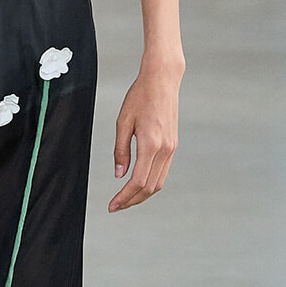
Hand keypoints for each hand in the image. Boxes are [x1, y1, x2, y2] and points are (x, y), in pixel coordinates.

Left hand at [109, 62, 180, 211]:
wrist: (163, 80)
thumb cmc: (140, 96)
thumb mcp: (123, 122)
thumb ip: (120, 150)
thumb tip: (119, 174)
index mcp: (151, 144)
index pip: (137, 181)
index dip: (124, 197)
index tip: (112, 205)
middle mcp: (165, 149)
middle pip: (149, 187)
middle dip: (132, 201)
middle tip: (116, 206)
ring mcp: (171, 148)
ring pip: (158, 182)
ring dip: (142, 194)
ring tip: (125, 199)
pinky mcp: (173, 145)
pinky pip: (162, 171)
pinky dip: (150, 182)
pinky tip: (138, 183)